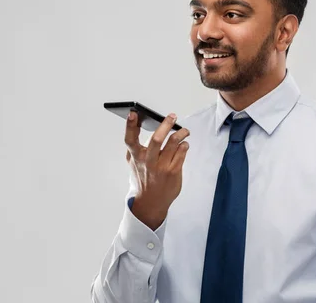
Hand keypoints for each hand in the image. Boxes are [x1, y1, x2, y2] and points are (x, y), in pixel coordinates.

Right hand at [124, 111, 189, 229]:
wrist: (151, 202)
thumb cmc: (143, 179)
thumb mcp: (134, 164)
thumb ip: (134, 148)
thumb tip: (135, 127)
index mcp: (136, 157)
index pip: (130, 139)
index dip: (130, 125)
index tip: (133, 113)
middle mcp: (148, 161)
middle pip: (156, 139)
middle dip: (165, 125)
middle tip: (172, 116)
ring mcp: (161, 167)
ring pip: (173, 144)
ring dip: (180, 134)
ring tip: (184, 131)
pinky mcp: (173, 171)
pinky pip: (181, 153)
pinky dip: (184, 146)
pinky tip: (184, 144)